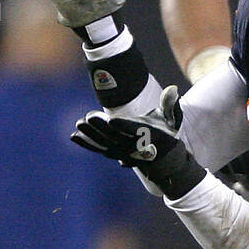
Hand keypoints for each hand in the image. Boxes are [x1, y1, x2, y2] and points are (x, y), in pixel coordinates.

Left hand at [71, 87, 203, 198]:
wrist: (162, 158)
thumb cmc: (165, 133)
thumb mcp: (171, 120)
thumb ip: (170, 105)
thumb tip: (173, 89)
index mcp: (148, 136)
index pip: (135, 131)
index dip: (123, 126)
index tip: (112, 120)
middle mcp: (134, 146)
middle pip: (115, 137)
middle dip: (101, 128)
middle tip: (89, 117)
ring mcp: (122, 152)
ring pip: (104, 144)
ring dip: (90, 135)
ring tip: (79, 124)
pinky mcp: (113, 153)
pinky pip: (98, 149)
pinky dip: (86, 143)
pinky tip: (74, 136)